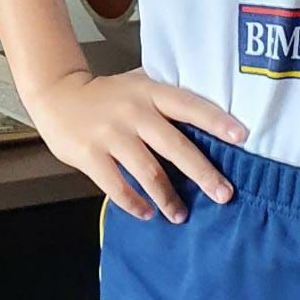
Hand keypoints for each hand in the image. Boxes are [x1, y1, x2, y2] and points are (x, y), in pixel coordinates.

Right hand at [25, 68, 248, 224]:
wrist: (57, 94)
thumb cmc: (107, 94)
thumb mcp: (137, 84)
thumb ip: (165, 97)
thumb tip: (211, 116)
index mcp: (148, 92)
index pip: (188, 104)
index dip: (215, 120)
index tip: (242, 137)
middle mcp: (133, 112)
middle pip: (174, 145)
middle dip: (202, 173)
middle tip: (225, 194)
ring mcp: (110, 134)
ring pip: (148, 172)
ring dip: (168, 198)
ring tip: (181, 215)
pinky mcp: (90, 155)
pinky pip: (117, 186)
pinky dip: (135, 204)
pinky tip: (147, 213)